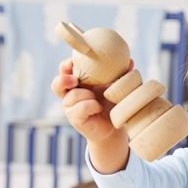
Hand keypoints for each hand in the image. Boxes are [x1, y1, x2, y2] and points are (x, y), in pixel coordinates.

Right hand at [51, 59, 131, 173]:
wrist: (114, 126)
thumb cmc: (112, 104)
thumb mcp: (116, 87)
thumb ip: (121, 74)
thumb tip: (131, 61)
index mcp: (78, 82)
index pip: (64, 71)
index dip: (65, 66)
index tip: (72, 62)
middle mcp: (70, 94)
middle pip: (57, 84)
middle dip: (64, 79)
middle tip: (74, 80)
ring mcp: (71, 107)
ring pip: (73, 95)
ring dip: (88, 95)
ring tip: (98, 101)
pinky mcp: (75, 118)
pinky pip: (81, 107)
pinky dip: (92, 106)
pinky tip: (98, 108)